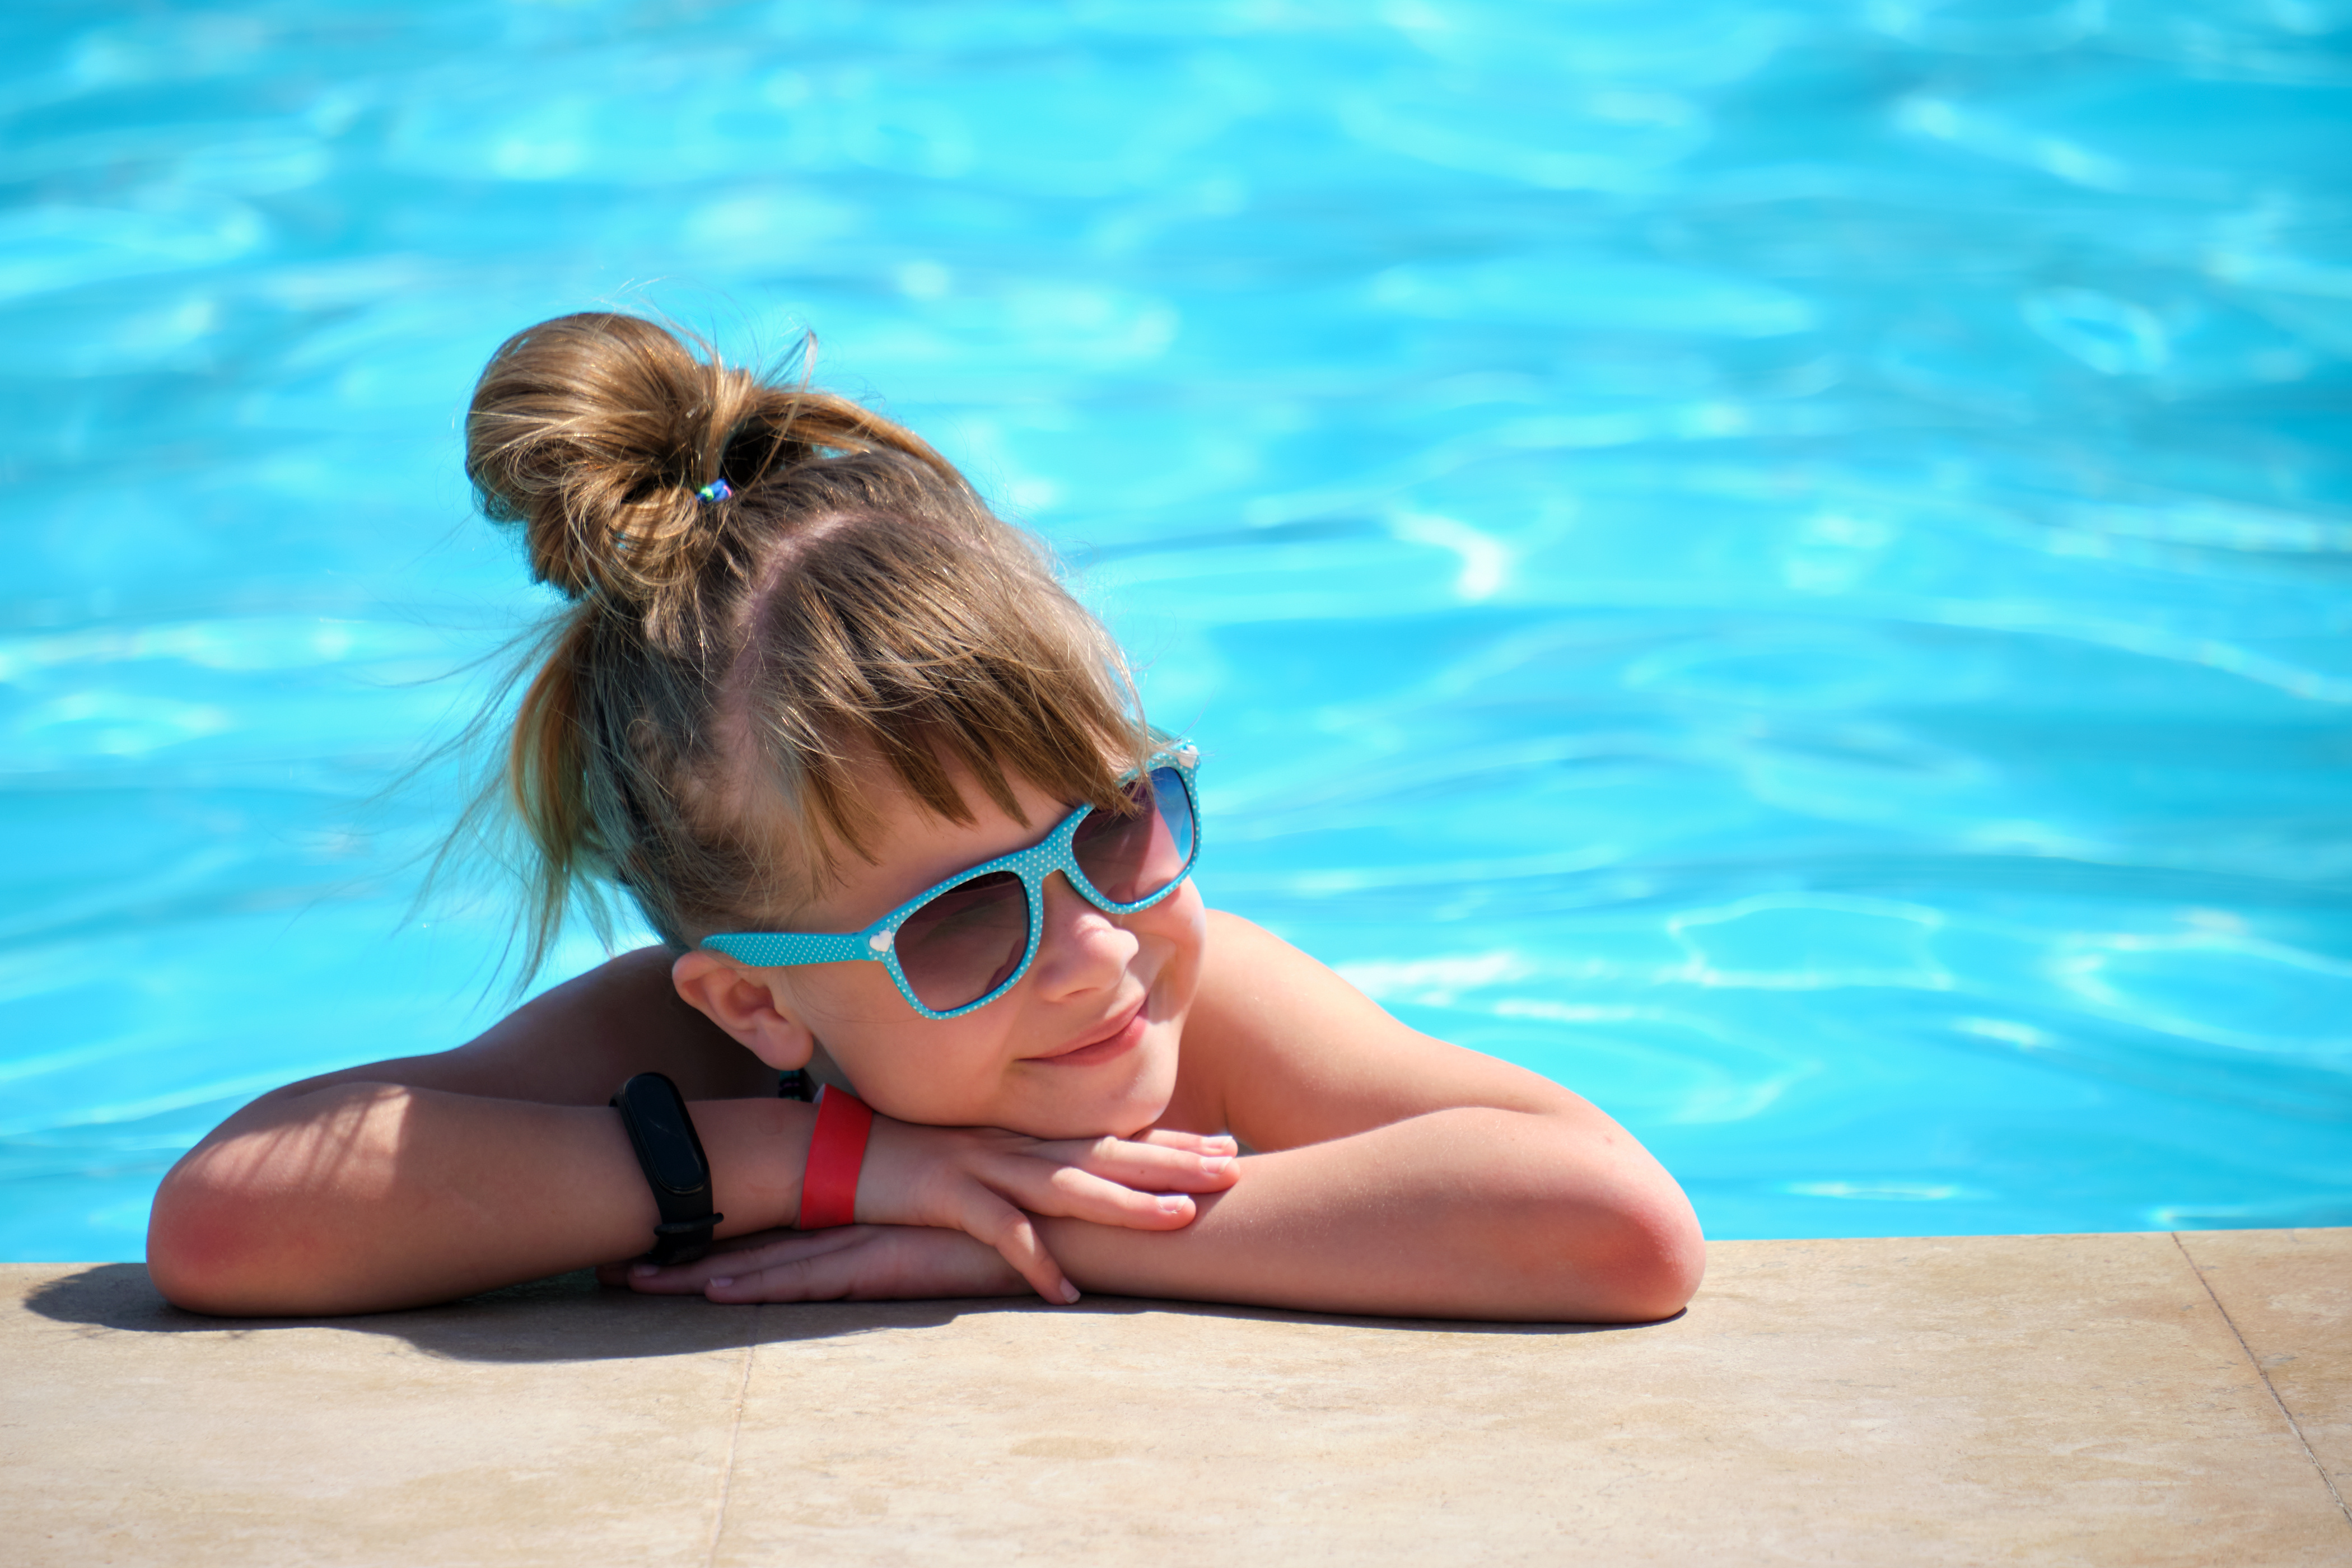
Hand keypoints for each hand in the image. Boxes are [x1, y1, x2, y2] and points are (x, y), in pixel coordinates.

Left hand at [601, 1224, 1026, 1303]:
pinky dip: (764, 1284)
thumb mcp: (933, 1215)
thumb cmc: (1002, 1216)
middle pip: (748, 1237)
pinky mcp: (887, 1260)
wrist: (1057, 1211)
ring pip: (766, 1259)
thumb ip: (894, 1216)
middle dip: (679, 1250)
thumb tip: (860, 1223)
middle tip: (610, 1263)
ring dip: (700, 1272)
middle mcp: (846, 1216)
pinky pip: (815, 1278)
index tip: (653, 1229)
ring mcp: (862, 1237)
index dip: (709, 1226)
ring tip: (639, 1280)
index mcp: (853, 1205)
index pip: (766, 1219)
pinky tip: (722, 1292)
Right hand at [850, 1118, 1238, 1301]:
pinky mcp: (950, 1194)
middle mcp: (1020, 1146)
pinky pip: (1001, 1231)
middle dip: (1173, 1160)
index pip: (1115, 1139)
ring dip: (1125, 1202)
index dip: (1173, 1142)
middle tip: (1233, 1168)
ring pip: (1068, 1184)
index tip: (1229, 1146)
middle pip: (1109, 1153)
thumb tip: (1082, 1192)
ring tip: (1177, 1218)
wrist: (845, 1155)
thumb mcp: (988, 1165)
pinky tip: (1065, 1291)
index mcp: (1032, 1139)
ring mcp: (987, 1165)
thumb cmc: (921, 1168)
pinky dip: (1034, 1259)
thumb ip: (1035, 1174)